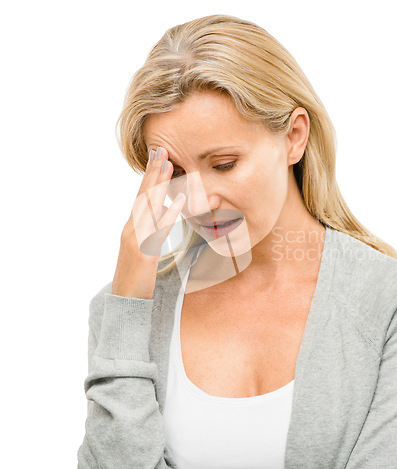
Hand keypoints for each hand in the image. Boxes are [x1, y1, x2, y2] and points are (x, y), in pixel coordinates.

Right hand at [111, 147, 185, 298]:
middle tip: (162, 149)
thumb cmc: (138, 275)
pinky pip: (158, 231)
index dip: (150, 176)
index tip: (158, 156)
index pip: (142, 196)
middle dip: (153, 172)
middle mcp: (131, 228)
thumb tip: (164, 211)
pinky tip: (179, 201)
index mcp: (133, 226)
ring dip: (158, 185)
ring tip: (168, 165)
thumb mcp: (144, 248)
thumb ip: (152, 230)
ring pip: (148, 207)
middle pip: (143, 195)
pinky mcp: (143, 253)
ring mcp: (135, 239)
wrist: (124, 301)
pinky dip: (168, 214)